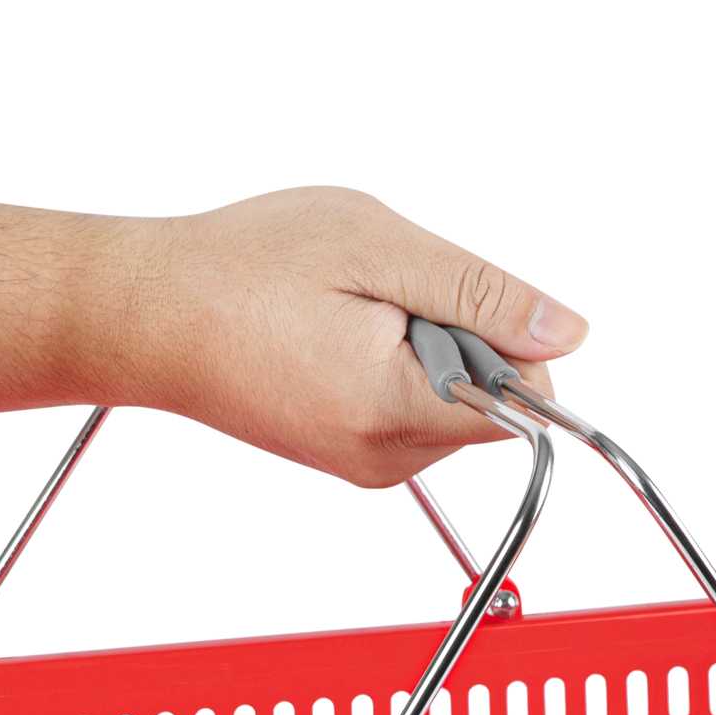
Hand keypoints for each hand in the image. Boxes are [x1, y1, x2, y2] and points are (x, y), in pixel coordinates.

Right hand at [96, 187, 587, 486]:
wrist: (151, 317)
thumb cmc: (241, 271)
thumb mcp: (378, 249)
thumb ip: (481, 294)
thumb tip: (564, 332)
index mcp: (396, 410)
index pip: (524, 397)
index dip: (502, 333)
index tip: (437, 299)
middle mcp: (387, 458)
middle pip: (490, 403)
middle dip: (456, 336)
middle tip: (371, 300)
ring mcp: (368, 466)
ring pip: (453, 406)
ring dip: (420, 348)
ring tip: (342, 318)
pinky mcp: (354, 459)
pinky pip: (413, 411)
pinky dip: (392, 366)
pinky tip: (332, 340)